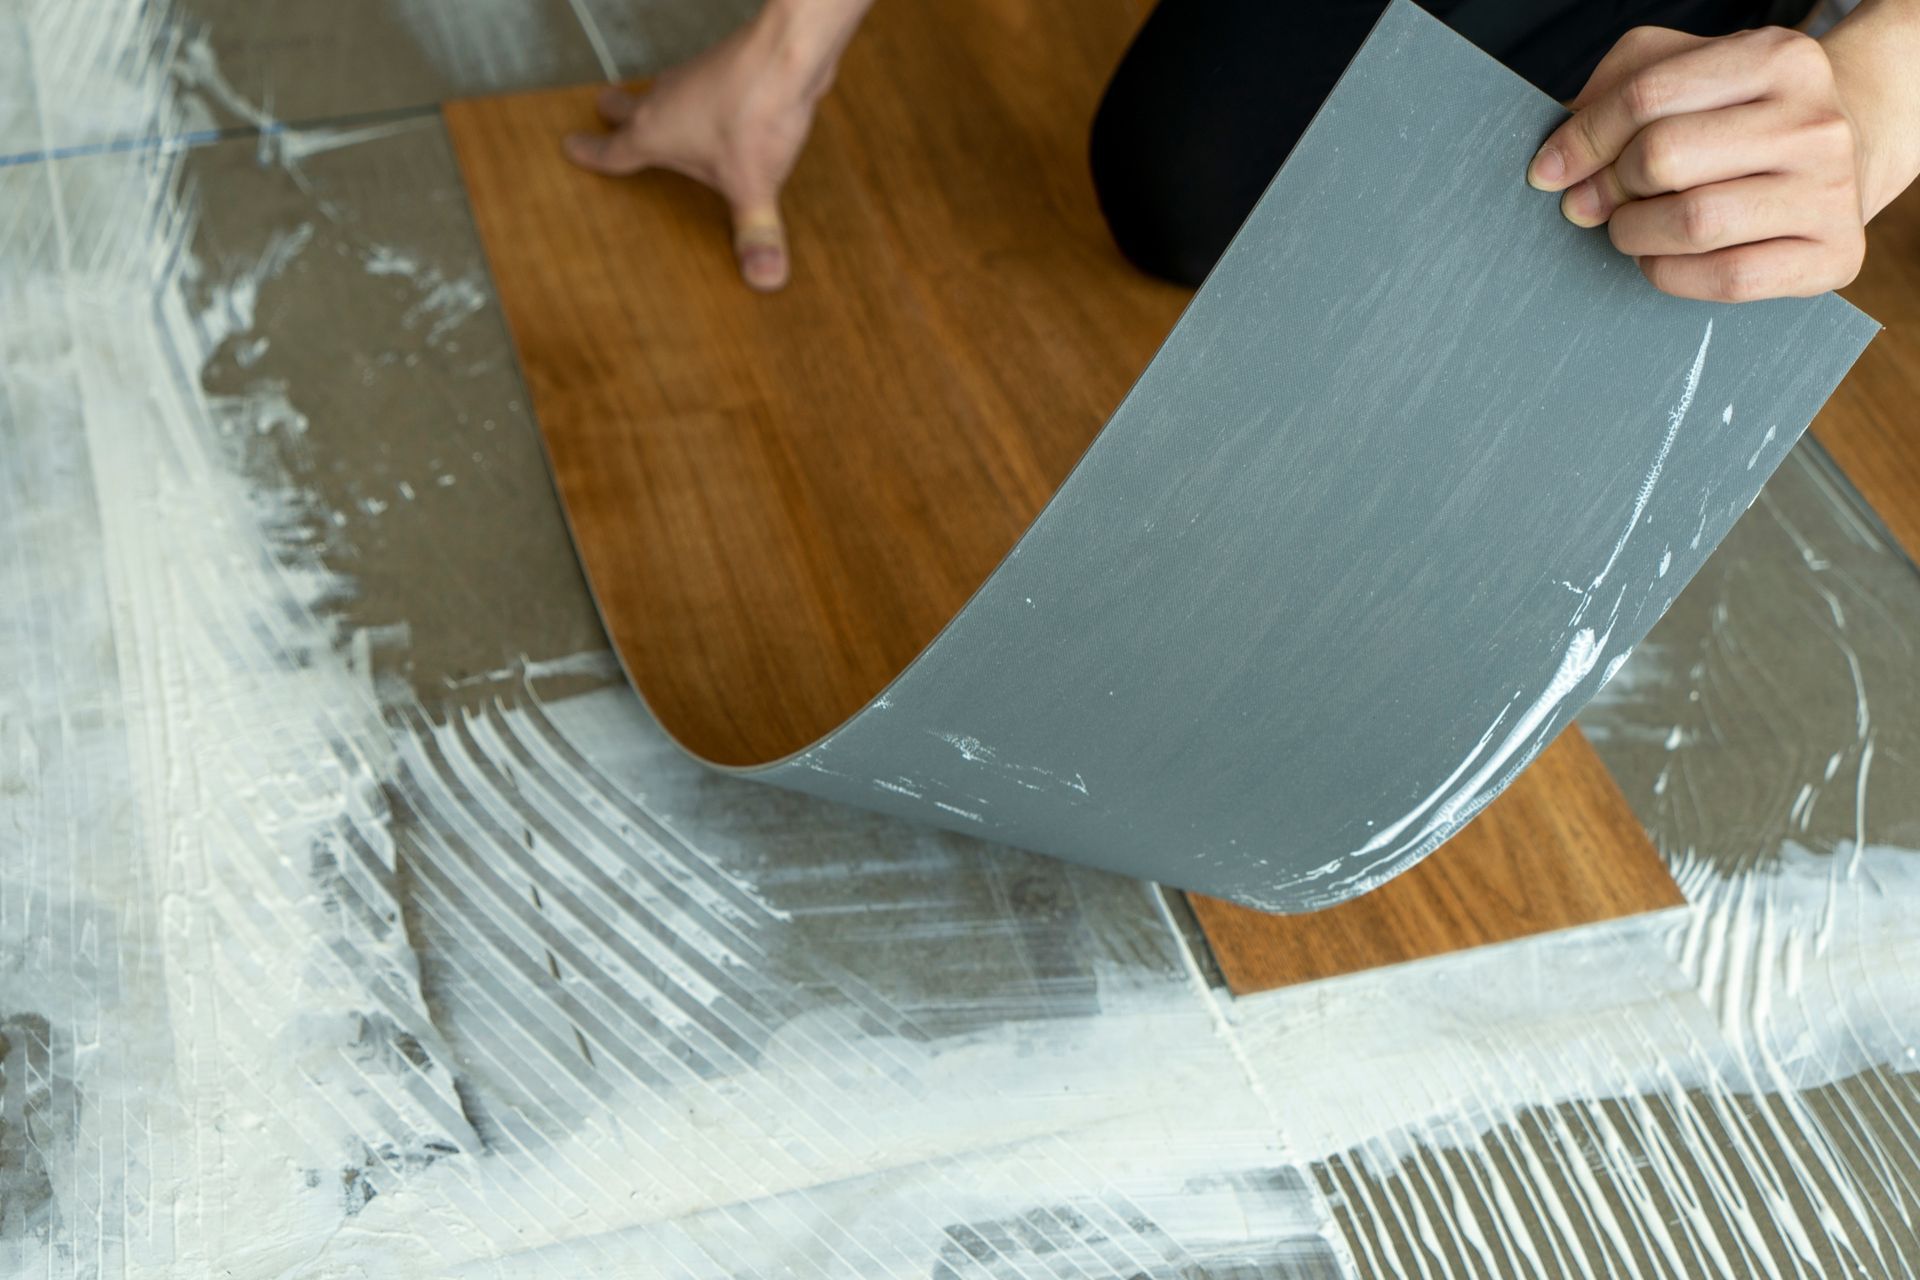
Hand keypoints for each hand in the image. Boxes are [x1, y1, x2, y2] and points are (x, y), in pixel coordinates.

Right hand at [564, 2, 864, 291]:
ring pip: (661, 90)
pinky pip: (697, 82)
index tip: (570, 147)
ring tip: (659, 114)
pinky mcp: (721, 66)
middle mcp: (664, 101)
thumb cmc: (754, 113)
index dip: (590, 154)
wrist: (786, 53)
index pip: (611, 150)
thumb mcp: (752, 186)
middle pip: (627, 107)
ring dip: (655, 102)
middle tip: (604, 111)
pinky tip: (713, 105)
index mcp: (653, 134)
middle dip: (614, 114)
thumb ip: (756, 233)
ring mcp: (692, 78)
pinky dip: (694, 94)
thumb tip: (764, 279)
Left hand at [1525, 27, 1866, 301]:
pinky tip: (1662, 258)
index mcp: (1776, 57)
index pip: (1647, 96)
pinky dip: (1671, 274)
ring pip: (1694, 221)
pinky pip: (1727, 278)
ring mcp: (1832, 190)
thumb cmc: (1736, 120)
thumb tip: (1557, 164)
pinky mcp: (1834, 255)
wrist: (1835, 161)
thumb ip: (1616, 93)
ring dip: (1634, 234)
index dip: (1582, 140)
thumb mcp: (1683, 73)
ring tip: (1631, 228)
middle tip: (1595, 205)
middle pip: (1664, 158)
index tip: (1549, 172)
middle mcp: (1814, 120)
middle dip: (1609, 189)